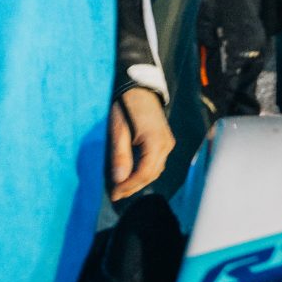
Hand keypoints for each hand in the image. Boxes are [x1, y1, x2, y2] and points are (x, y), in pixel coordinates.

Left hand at [107, 85, 174, 201]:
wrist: (140, 87)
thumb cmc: (126, 107)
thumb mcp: (118, 130)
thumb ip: (120, 156)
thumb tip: (119, 180)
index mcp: (155, 142)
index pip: (144, 173)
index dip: (129, 186)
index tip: (114, 194)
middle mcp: (165, 145)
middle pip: (151, 174)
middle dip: (134, 186)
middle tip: (116, 194)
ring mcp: (167, 143)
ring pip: (156, 170)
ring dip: (140, 180)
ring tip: (122, 187)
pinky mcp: (165, 141)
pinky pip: (157, 162)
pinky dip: (145, 171)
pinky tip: (132, 174)